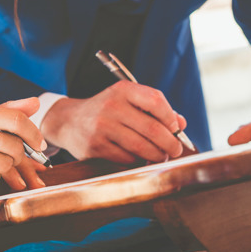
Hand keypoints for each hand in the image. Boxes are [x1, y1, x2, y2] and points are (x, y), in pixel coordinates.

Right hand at [41, 80, 186, 163]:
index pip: (156, 100)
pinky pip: (126, 158)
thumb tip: (181, 124)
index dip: (171, 117)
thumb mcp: (127, 101)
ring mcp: (102, 127)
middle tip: (176, 150)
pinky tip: (137, 157)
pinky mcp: (95, 146)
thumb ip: (155, 110)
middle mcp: (112, 106)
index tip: (176, 129)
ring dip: (156, 155)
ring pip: (141, 147)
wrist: (69, 121)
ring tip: (160, 156)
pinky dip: (137, 161)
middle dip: (170, 144)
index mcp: (123, 90)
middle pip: (152, 129)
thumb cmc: (107, 111)